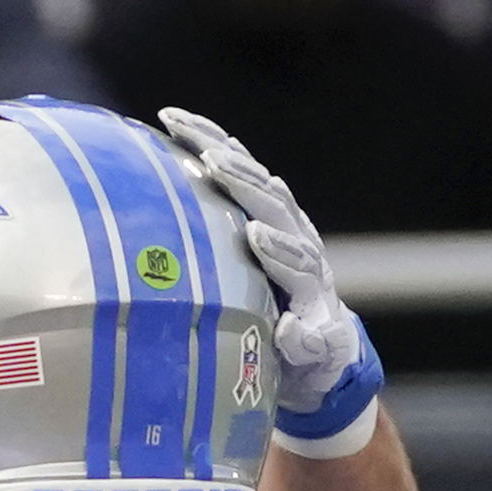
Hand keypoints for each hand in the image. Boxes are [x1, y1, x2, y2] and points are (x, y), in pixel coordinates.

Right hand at [159, 106, 381, 440]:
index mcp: (310, 282)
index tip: (255, 237)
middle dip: (244, 184)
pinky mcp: (256, 212)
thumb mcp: (312, 365)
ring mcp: (277, 221)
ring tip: (181, 126)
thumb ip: (308, 347)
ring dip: (219, 149)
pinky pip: (234, 172)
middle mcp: (297, 241)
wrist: (315, 348)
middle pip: (274, 203)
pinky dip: (208, 145)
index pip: (297, 258)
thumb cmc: (308, 364)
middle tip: (212, 163)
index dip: (278, 248)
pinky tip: (176, 125)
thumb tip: (292, 330)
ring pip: (251, 176)